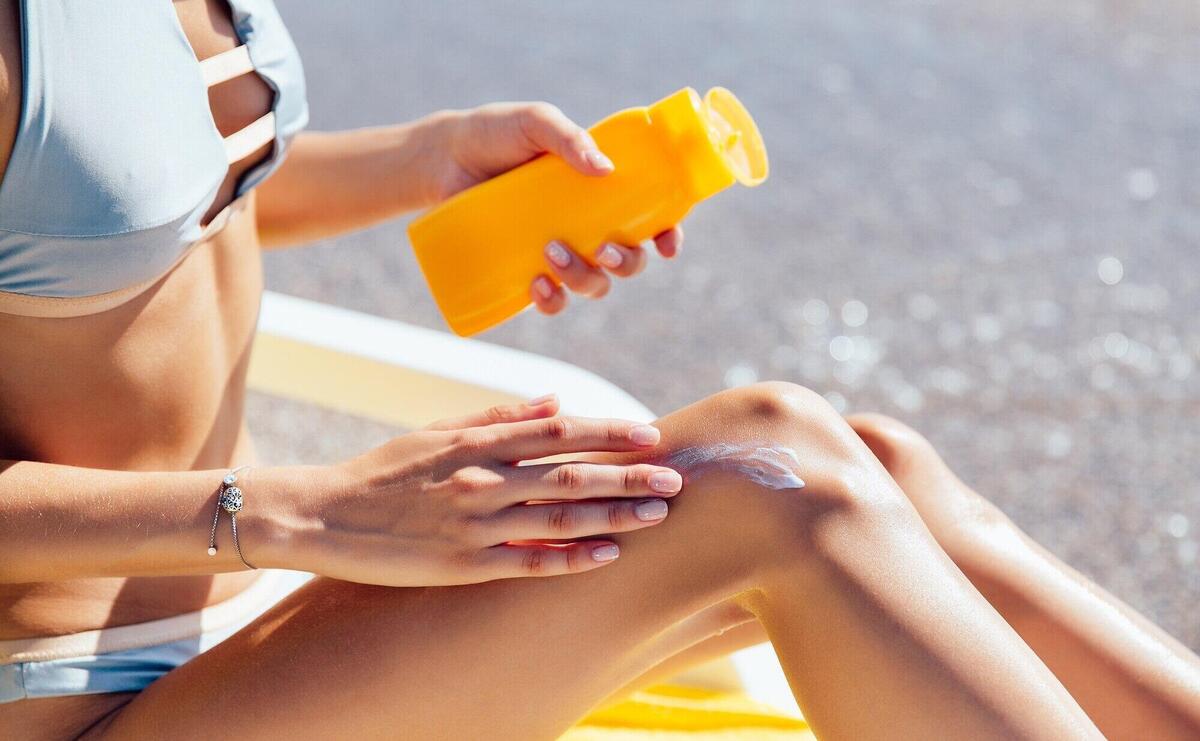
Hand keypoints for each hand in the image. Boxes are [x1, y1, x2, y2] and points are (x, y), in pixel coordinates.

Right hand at [280, 395, 682, 586]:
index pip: (558, 431)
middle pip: (570, 474)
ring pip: (558, 517)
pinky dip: (570, 559)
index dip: (608, 432)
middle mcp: (482, 479)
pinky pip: (527, 562)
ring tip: (658, 514)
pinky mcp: (461, 565)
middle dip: (627, 475)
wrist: (321, 516)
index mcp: (477, 441)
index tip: (649, 432)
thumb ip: (499, 415)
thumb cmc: (383, 470)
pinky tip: (608, 556)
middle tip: (675, 477)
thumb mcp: (437, 430)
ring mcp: (473, 523)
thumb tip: (557, 400)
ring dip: (613, 515)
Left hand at [429, 102, 684, 315]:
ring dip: (584, 279)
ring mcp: (559, 250)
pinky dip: (551, 300)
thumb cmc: (496, 133)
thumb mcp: (534, 122)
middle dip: (626, 263)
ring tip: (551, 253)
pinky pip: (551, 300)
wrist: (445, 158)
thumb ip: (568, 137)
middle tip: (602, 247)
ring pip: (593, 284)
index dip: (668, 234)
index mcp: (603, 191)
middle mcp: (588, 225)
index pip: (651, 218)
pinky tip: (536, 285)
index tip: (667, 242)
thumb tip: (606, 169)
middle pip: (628, 260)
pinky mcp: (526, 269)